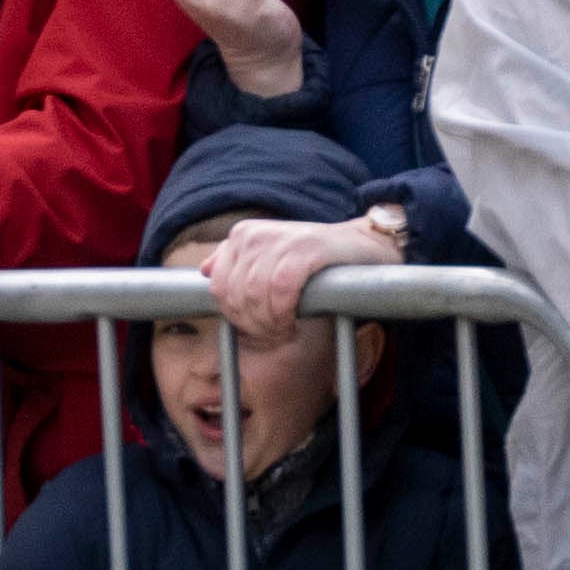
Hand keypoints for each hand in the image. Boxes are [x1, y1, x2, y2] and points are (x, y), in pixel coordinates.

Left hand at [205, 203, 404, 342]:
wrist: (365, 245)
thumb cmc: (316, 258)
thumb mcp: (271, 256)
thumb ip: (237, 261)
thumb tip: (204, 271)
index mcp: (242, 235)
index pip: (218, 288)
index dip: (236, 316)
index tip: (258, 328)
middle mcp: (254, 234)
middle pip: (236, 296)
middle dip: (254, 324)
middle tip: (276, 335)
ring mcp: (279, 239)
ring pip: (255, 297)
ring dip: (270, 324)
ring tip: (286, 331)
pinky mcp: (304, 248)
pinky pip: (279, 291)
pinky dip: (284, 313)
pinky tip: (294, 321)